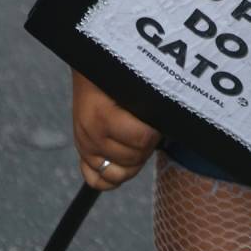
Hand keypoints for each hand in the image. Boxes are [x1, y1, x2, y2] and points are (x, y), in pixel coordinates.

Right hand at [72, 72, 160, 190]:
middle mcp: (91, 136)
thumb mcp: (131, 84)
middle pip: (132, 159)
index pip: (141, 139)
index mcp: (103, 118)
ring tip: (139, 143)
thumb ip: (146, 103)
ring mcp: (84, 147)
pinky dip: (112, 178)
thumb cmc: (114, 74)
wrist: (89, 69)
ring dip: (134, 162)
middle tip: (150, 130)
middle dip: (146, 146)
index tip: (158, 121)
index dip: (155, 132)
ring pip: (117, 175)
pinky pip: (97, 181)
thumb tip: (168, 119)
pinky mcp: (82, 153)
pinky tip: (123, 164)